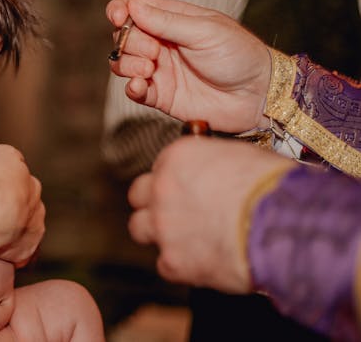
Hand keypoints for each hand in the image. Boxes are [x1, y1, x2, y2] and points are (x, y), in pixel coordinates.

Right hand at [0, 145, 45, 266]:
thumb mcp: (3, 154)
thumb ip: (11, 158)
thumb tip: (12, 162)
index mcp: (34, 186)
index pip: (24, 183)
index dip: (8, 185)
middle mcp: (38, 210)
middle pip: (28, 208)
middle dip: (15, 208)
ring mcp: (32, 234)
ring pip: (26, 231)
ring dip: (14, 230)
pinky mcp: (23, 253)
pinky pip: (18, 253)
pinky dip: (10, 251)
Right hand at [106, 0, 272, 132]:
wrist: (257, 95)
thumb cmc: (239, 55)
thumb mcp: (204, 31)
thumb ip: (166, 21)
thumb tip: (132, 5)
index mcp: (171, 18)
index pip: (133, 6)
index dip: (119, 9)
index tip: (119, 18)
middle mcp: (161, 42)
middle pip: (124, 36)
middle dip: (131, 42)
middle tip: (154, 51)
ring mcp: (159, 69)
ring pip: (122, 62)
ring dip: (128, 64)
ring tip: (149, 70)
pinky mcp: (160, 95)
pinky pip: (133, 90)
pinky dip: (130, 87)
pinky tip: (141, 85)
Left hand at [127, 136, 294, 292]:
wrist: (284, 224)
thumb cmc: (273, 186)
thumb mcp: (238, 156)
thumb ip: (210, 164)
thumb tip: (212, 173)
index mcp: (177, 157)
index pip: (158, 169)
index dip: (171, 182)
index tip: (184, 191)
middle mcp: (162, 188)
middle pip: (138, 196)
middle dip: (153, 205)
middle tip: (175, 214)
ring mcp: (164, 225)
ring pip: (139, 229)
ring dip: (159, 234)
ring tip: (186, 240)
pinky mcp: (173, 261)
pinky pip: (165, 265)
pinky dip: (181, 266)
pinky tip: (205, 263)